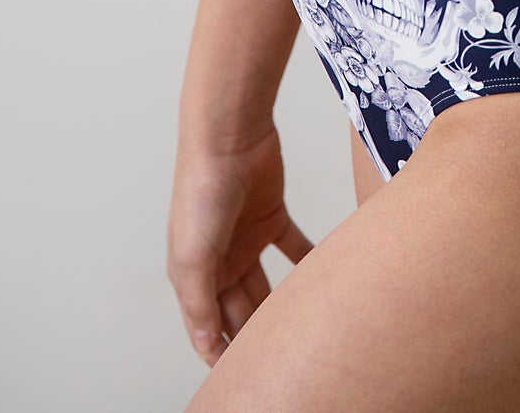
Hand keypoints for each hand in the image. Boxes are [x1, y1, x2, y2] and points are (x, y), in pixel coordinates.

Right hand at [166, 123, 313, 366]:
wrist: (229, 136)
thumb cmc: (201, 191)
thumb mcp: (193, 253)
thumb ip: (199, 301)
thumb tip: (204, 345)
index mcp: (195, 274)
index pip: (208, 326)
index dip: (222, 353)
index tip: (244, 381)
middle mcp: (220, 261)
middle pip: (241, 310)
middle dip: (256, 336)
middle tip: (284, 362)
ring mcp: (247, 240)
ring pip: (267, 286)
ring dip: (282, 306)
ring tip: (305, 332)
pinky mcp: (272, 217)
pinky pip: (293, 247)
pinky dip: (308, 262)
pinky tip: (326, 280)